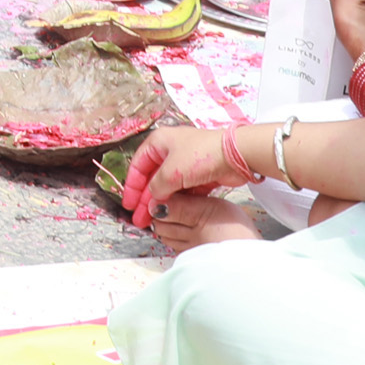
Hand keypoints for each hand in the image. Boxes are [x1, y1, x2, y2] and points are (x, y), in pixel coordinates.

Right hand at [119, 123, 251, 217]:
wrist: (236, 155)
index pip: (138, 166)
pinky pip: (183, 192)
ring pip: (168, 187)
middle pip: (152, 179)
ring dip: (161, 203)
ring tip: (155, 221)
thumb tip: (152, 202)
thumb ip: (156, 188)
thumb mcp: (171, 172)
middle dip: (146, 200)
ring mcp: (186, 164)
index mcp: (158, 143)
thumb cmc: (200, 154)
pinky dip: (177, 202)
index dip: (132, 187)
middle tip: (140, 219)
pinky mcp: (199, 176)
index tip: (129, 205)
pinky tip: (172, 214)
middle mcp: (170, 152)